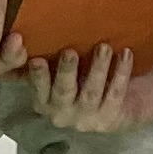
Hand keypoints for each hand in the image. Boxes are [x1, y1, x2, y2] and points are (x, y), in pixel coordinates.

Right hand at [25, 43, 152, 135]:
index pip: (38, 89)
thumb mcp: (59, 73)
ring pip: (91, 92)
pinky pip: (116, 93)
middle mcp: (62, 114)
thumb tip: (27, 34)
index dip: (37, 76)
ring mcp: (87, 119)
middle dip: (66, 71)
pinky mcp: (111, 118)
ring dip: (97, 69)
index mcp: (44, 102)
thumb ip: (45, 59)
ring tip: (104, 47)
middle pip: (63, 91)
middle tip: (70, 52)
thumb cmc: (80, 79)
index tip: (36, 59)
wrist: (118, 105)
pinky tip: (125, 54)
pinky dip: (121, 73)